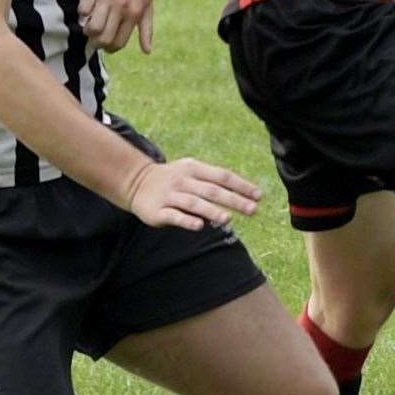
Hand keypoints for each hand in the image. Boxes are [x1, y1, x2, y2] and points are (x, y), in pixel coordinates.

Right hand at [79, 0, 154, 52]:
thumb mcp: (147, 5)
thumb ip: (146, 29)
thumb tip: (147, 52)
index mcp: (134, 13)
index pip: (117, 43)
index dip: (109, 48)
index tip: (105, 43)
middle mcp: (121, 7)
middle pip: (103, 39)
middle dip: (96, 42)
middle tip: (95, 36)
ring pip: (91, 27)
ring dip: (87, 30)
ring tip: (90, 23)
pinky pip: (82, 9)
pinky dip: (82, 12)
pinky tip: (87, 7)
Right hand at [123, 157, 261, 230]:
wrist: (135, 181)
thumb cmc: (173, 179)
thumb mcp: (192, 172)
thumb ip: (213, 183)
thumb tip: (241, 197)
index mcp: (194, 168)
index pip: (222, 176)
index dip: (242, 186)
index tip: (259, 196)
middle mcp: (183, 180)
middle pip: (212, 190)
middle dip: (234, 200)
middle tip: (253, 210)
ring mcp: (170, 195)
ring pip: (194, 203)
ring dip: (212, 211)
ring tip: (228, 219)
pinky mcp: (158, 210)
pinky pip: (174, 216)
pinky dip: (187, 220)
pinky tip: (199, 226)